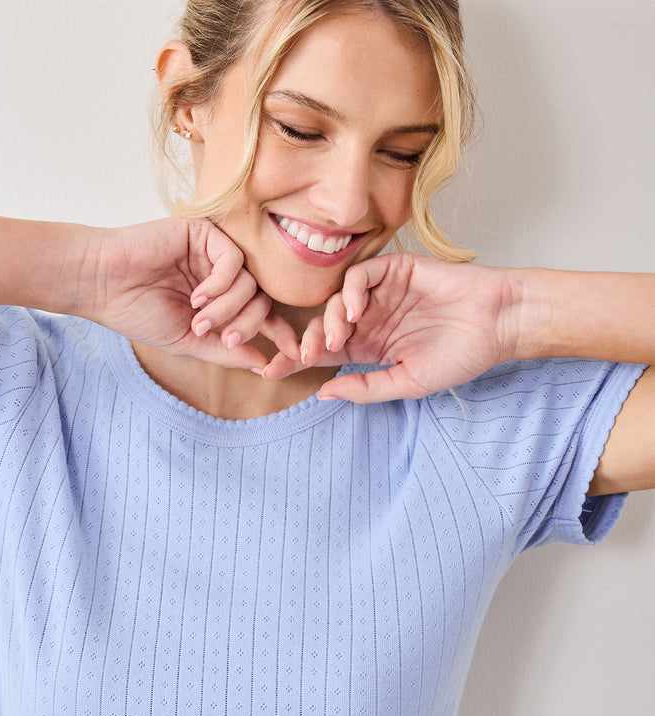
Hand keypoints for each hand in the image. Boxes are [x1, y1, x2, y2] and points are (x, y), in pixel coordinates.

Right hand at [75, 217, 298, 371]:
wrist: (102, 283)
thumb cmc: (137, 312)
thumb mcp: (187, 341)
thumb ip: (226, 351)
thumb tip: (263, 366)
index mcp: (218, 299)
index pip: (260, 313)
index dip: (279, 332)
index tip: (294, 354)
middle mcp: (220, 275)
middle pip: (261, 298)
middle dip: (247, 323)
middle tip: (224, 338)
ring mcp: (213, 253)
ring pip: (249, 281)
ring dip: (228, 307)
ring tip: (198, 318)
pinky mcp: (204, 233)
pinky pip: (235, 259)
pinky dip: (222, 283)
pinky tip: (198, 296)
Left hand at [264, 253, 522, 401]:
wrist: (497, 324)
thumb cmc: (460, 356)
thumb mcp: (407, 383)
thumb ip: (365, 388)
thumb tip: (322, 392)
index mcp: (369, 347)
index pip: (323, 353)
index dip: (296, 361)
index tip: (271, 372)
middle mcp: (370, 319)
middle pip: (322, 326)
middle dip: (305, 343)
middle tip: (302, 356)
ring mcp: (380, 293)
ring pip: (336, 300)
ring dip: (328, 320)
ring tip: (337, 339)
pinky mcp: (394, 269)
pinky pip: (359, 275)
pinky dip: (350, 291)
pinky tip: (355, 311)